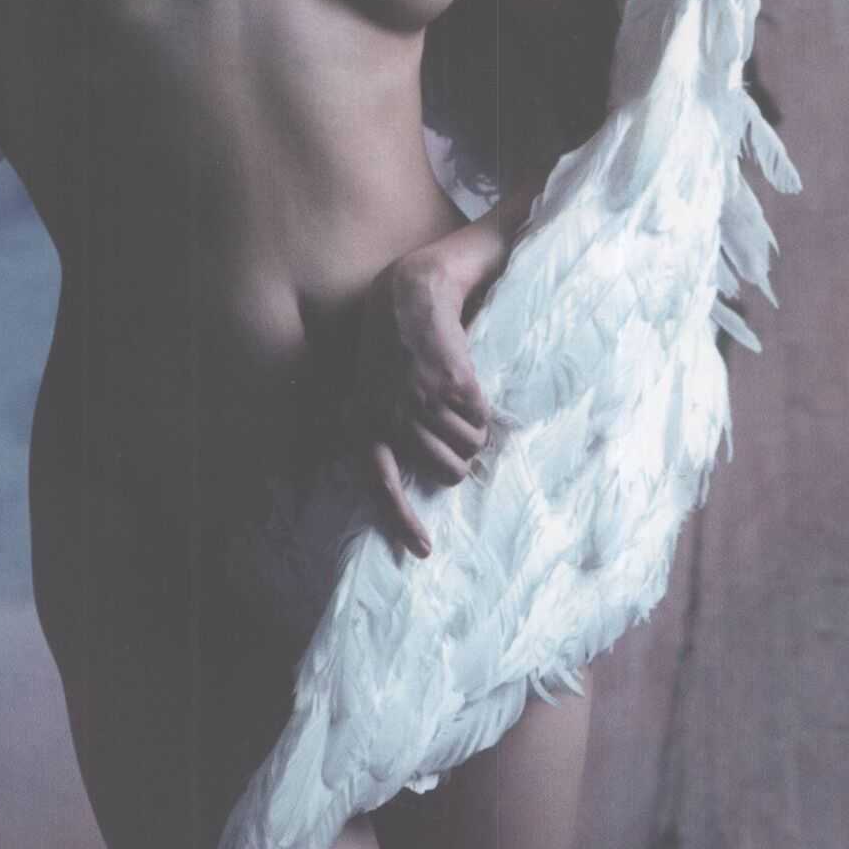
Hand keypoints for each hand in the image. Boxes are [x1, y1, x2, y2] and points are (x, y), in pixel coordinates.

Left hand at [348, 251, 490, 558]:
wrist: (409, 298)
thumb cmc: (390, 351)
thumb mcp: (368, 393)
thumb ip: (383, 433)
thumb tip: (405, 487)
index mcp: (366, 424)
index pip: (382, 487)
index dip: (403, 522)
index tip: (425, 551)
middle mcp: (392, 418)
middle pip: (446, 473)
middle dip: (459, 462)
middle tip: (454, 436)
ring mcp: (423, 402)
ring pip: (469, 449)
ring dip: (473, 434)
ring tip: (458, 407)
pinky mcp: (454, 385)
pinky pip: (482, 421)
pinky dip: (482, 411)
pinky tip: (465, 386)